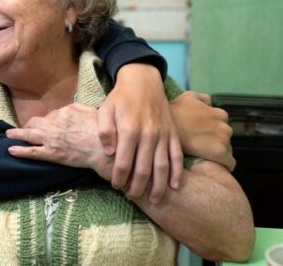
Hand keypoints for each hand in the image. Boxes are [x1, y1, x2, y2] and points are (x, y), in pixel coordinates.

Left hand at [6, 103, 113, 179]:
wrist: (106, 149)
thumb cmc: (103, 132)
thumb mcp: (91, 112)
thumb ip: (78, 108)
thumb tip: (70, 108)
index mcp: (65, 112)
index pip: (50, 115)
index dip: (47, 120)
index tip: (47, 124)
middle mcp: (55, 123)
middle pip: (36, 122)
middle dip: (30, 125)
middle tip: (27, 128)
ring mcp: (51, 139)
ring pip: (29, 134)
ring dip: (17, 134)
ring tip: (9, 134)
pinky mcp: (51, 154)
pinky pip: (31, 151)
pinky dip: (20, 150)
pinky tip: (11, 149)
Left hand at [98, 64, 182, 203]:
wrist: (143, 81)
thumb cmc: (121, 98)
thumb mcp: (105, 109)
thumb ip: (104, 131)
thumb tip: (109, 152)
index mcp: (130, 130)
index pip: (124, 163)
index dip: (119, 178)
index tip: (116, 186)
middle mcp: (148, 135)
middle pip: (144, 169)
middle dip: (137, 187)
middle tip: (132, 196)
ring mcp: (163, 135)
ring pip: (163, 167)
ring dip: (158, 186)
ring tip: (154, 200)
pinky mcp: (173, 134)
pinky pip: (177, 156)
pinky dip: (177, 173)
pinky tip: (175, 186)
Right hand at [170, 91, 235, 170]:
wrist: (164, 131)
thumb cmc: (175, 113)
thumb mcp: (188, 97)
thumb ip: (203, 98)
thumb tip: (209, 103)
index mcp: (220, 114)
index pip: (222, 126)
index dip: (212, 131)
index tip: (201, 135)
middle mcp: (225, 126)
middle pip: (225, 138)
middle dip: (215, 142)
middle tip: (199, 145)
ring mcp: (223, 140)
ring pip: (227, 150)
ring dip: (217, 152)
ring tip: (203, 155)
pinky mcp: (220, 153)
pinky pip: (229, 163)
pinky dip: (223, 164)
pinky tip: (213, 164)